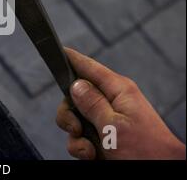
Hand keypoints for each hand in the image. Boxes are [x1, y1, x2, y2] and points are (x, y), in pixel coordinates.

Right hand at [56, 48, 185, 159]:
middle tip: (75, 128)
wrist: (159, 173)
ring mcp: (107, 120)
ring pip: (75, 119)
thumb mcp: (113, 126)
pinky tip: (91, 155)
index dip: (71, 59)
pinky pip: (81, 137)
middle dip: (68, 114)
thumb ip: (91, 103)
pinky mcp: (104, 137)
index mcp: (118, 90)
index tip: (58, 51)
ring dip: (75, 136)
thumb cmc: (145, 152)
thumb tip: (75, 84)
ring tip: (89, 150)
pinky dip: (81, 147)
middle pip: (74, 97)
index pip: (89, 67)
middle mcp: (111, 102)